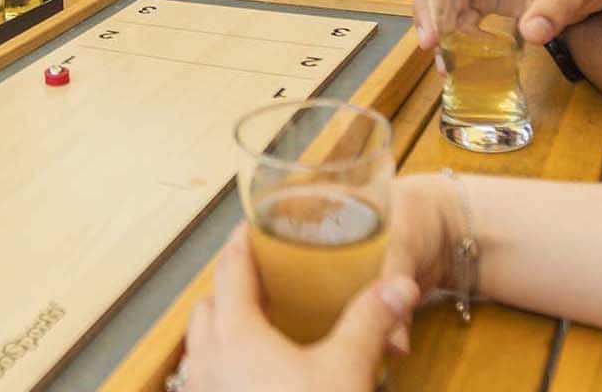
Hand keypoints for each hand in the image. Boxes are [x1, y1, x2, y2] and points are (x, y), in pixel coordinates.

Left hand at [175, 227, 418, 391]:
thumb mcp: (348, 370)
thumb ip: (370, 321)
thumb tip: (400, 285)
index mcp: (235, 333)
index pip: (231, 269)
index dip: (242, 243)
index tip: (253, 226)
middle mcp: (207, 359)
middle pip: (209, 305)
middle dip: (231, 286)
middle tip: (263, 278)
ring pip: (202, 346)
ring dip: (223, 327)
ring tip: (259, 326)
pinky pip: (205, 380)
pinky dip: (223, 365)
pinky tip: (253, 377)